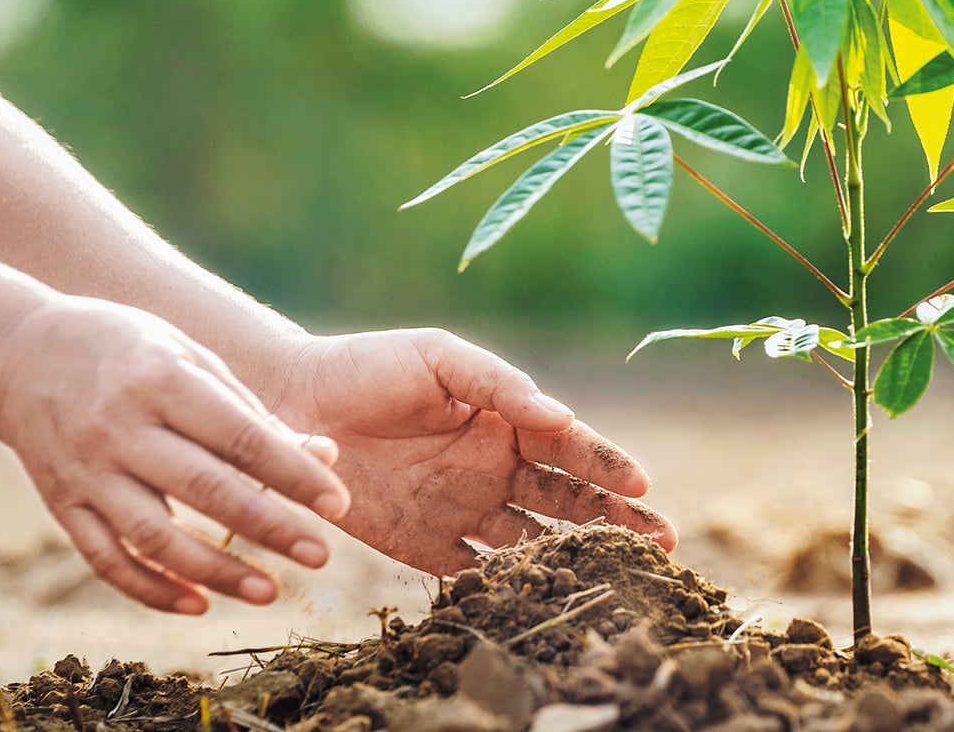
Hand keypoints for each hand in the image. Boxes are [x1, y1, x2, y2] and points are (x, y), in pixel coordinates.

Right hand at [0, 296, 350, 614]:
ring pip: (154, 535)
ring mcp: (86, 470)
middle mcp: (119, 428)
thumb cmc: (128, 349)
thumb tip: (322, 455)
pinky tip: (196, 604)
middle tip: (321, 557)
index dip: (292, 473)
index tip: (337, 505)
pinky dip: (150, 587)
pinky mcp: (61, 503)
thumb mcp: (189, 356)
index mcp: (161, 380)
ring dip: (215, 571)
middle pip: (204, 489)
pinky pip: (105, 557)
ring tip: (269, 592)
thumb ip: (250, 409)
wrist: (18, 352)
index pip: (239, 436)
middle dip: (269, 527)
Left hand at [268, 328, 674, 573]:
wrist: (290, 405)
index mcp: (507, 421)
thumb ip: (500, 384)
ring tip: (615, 575)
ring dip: (574, 557)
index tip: (642, 484)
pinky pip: (476, 573)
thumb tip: (561, 417)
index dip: (607, 465)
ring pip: (534, 541)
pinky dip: (508, 587)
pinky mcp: (426, 548)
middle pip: (569, 502)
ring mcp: (465, 510)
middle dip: (618, 520)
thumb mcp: (438, 357)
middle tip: (663, 543)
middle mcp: (496, 469)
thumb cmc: (368, 367)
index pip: (571, 447)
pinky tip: (538, 596)